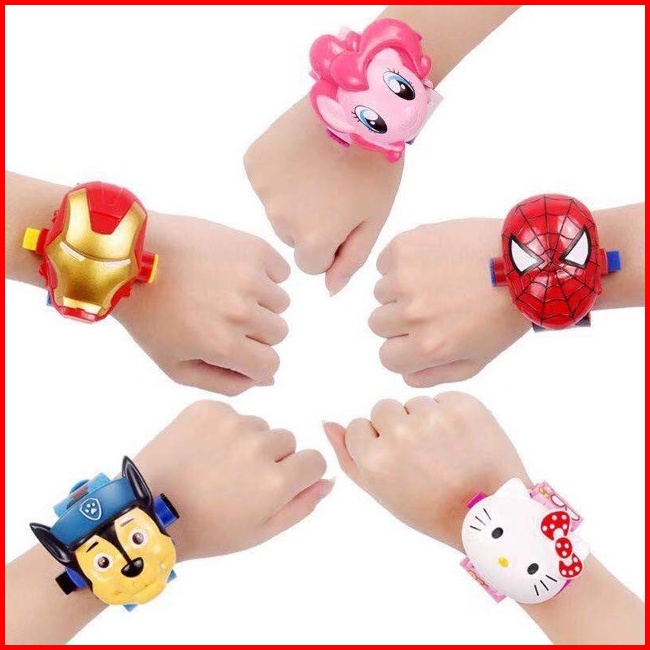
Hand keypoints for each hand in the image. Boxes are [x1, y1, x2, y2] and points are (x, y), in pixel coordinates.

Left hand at [115, 213, 290, 394]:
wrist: (132, 255)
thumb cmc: (150, 315)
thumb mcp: (175, 366)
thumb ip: (225, 382)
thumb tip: (268, 380)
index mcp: (223, 345)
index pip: (270, 365)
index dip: (254, 361)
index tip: (235, 347)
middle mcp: (242, 313)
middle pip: (278, 333)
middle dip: (256, 330)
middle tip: (222, 315)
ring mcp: (250, 278)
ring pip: (280, 303)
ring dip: (260, 301)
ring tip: (225, 290)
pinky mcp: (253, 249)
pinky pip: (280, 272)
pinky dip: (265, 274)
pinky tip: (234, 272)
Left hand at [135, 400, 331, 560]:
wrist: (148, 510)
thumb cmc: (207, 529)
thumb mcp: (260, 532)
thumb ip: (301, 505)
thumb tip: (328, 481)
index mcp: (277, 480)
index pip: (314, 460)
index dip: (298, 474)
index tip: (275, 484)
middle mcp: (259, 445)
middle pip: (285, 440)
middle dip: (271, 457)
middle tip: (237, 480)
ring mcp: (232, 423)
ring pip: (258, 426)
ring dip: (245, 442)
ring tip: (215, 466)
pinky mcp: (208, 408)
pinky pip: (230, 413)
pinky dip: (221, 429)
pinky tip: (201, 451)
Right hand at [244, 98, 402, 294]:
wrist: (358, 106)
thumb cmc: (375, 167)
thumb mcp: (373, 220)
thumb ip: (350, 261)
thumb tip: (329, 289)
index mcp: (312, 240)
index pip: (311, 264)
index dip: (330, 244)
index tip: (343, 218)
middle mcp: (280, 221)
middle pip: (292, 238)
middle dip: (310, 222)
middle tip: (333, 189)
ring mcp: (263, 191)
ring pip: (277, 211)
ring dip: (294, 199)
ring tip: (319, 170)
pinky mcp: (254, 163)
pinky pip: (265, 184)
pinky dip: (279, 175)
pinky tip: (301, 155)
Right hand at [324, 392, 528, 550]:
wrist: (491, 513)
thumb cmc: (430, 508)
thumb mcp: (381, 492)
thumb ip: (348, 457)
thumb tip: (328, 422)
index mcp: (375, 458)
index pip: (358, 426)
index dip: (376, 443)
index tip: (396, 462)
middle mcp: (400, 433)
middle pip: (382, 408)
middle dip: (396, 426)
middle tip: (422, 457)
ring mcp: (433, 416)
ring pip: (413, 403)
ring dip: (424, 420)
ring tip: (444, 451)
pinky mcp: (463, 405)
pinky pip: (442, 399)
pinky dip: (449, 415)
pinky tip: (460, 440)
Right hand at [369, 219, 530, 385]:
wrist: (524, 260)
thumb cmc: (504, 311)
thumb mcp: (478, 359)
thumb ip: (436, 375)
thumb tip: (406, 375)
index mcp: (428, 345)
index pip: (387, 357)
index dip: (403, 348)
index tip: (420, 335)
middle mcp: (411, 313)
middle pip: (378, 323)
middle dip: (400, 318)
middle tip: (432, 305)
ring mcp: (405, 277)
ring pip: (381, 292)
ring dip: (401, 289)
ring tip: (436, 281)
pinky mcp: (405, 247)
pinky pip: (385, 262)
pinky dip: (401, 263)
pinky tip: (431, 262)